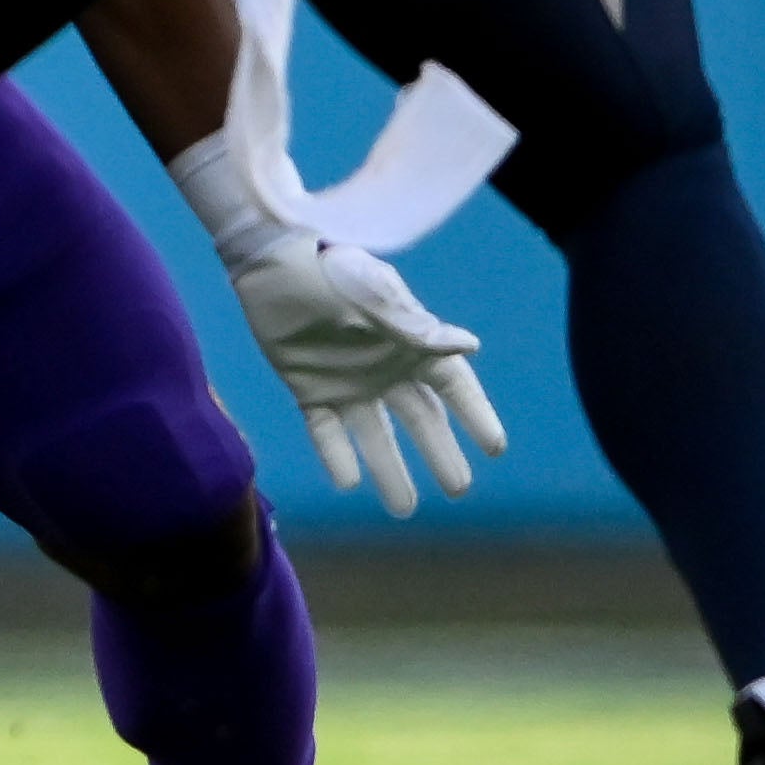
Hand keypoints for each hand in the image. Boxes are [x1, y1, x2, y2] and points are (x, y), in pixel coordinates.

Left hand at [219, 225, 506, 516]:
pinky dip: (336, 456)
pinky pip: (325, 431)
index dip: (475, 415)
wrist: (269, 255)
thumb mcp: (373, 293)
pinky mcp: (308, 389)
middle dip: (440, 455)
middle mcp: (384, 369)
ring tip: (404, 508)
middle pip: (421, 421)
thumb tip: (470, 347)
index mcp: (410, 343)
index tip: (495, 448)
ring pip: (375, 436)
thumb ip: (414, 326)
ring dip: (390, 471)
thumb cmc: (330, 266)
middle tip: (458, 490)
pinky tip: (348, 483)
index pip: (454, 386)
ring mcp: (346, 382)